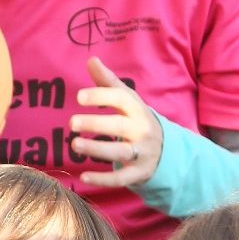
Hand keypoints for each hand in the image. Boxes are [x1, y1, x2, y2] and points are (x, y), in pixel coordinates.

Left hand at [72, 58, 163, 189]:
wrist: (167, 151)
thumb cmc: (137, 121)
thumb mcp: (127, 101)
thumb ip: (108, 82)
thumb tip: (91, 60)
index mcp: (138, 109)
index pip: (121, 98)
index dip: (101, 96)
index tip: (79, 96)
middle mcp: (142, 130)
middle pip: (119, 125)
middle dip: (96, 124)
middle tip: (71, 123)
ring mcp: (142, 152)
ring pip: (120, 151)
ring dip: (97, 149)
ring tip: (74, 145)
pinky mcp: (139, 173)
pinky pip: (121, 178)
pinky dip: (103, 179)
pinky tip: (83, 177)